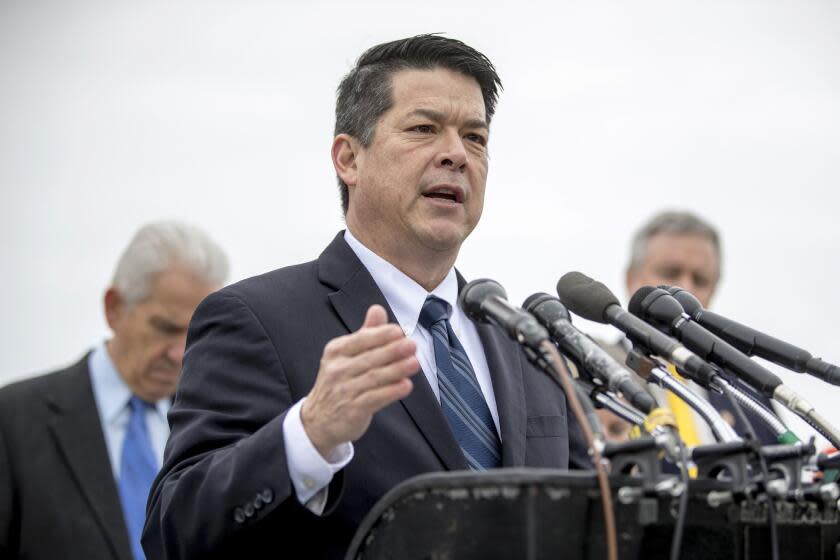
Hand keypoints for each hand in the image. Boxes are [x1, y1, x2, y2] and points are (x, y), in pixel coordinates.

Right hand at [301, 305, 417, 457]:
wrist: (318, 420)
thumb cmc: (339, 383)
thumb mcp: (346, 355)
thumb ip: (366, 333)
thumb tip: (378, 309)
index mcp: (337, 351)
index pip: (361, 340)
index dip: (380, 335)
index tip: (398, 331)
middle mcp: (337, 369)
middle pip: (369, 358)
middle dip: (392, 351)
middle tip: (411, 345)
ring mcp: (343, 390)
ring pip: (374, 377)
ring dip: (396, 370)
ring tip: (414, 363)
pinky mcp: (352, 410)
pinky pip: (374, 398)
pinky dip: (391, 392)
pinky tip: (406, 386)